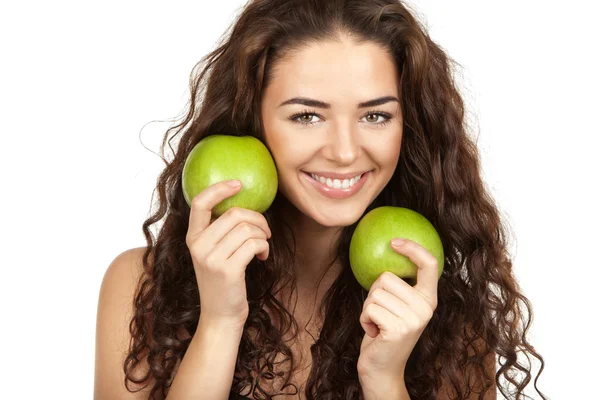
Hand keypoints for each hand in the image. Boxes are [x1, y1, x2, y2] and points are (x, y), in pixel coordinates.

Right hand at [185, 180, 271, 328]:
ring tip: (262, 246)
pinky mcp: (228, 270)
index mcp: (192, 237)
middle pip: (235, 213)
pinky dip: (264, 247)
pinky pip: (255, 243)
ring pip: (248, 228)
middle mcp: (198, 246)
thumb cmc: (223, 281)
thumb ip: (219, 231)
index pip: (199, 202)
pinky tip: (262, 256)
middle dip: (258, 218)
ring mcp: (211, 258)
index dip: (219, 188)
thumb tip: (243, 203)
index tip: (238, 183)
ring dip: (263, 234)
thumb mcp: (212, 253)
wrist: (220, 315)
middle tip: (265, 230)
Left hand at [357, 238, 438, 384]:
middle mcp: (426, 308)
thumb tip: (387, 249)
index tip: (394, 241)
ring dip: (368, 308)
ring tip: (378, 323)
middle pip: (387, 277)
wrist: (382, 368)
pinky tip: (373, 332)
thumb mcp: (398, 306)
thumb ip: (400, 286)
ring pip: (375, 293)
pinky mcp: (398, 328)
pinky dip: (364, 319)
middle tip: (381, 313)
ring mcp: (414, 319)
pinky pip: (369, 308)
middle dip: (374, 293)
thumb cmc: (384, 332)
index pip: (430, 264)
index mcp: (429, 299)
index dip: (413, 248)